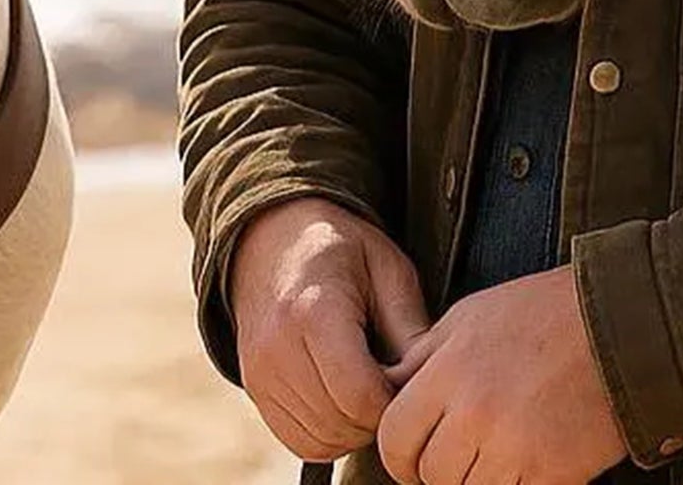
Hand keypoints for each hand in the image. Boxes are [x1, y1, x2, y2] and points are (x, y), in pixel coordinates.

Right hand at [229, 195, 431, 462]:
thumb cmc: (343, 251)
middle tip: (391, 380)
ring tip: (369, 385)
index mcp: (315, 311)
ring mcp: (260, 373)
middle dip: (378, 416)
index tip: (406, 374)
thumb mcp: (389, 269)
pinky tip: (344, 399)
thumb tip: (428, 386)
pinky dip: (329, 434)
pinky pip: (300, 442)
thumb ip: (411, 329)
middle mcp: (278, 348)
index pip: (361, 396)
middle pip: (342, 423)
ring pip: (322, 441)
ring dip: (355, 428)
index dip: (395, 399)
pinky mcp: (254, 390)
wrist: (274, 239)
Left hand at [376, 264, 628, 484]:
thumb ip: (424, 357)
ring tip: (499, 453)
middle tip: (464, 453)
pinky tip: (527, 463)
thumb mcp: (471, 316)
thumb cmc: (542, 314)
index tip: (414, 455)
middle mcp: (476, 412)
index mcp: (450, 369)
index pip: (394, 437)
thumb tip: (387, 388)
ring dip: (478, 480)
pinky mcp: (551, 475)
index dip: (400, 453)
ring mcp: (514, 447)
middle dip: (440, 471)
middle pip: (430, 474)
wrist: (618, 325)